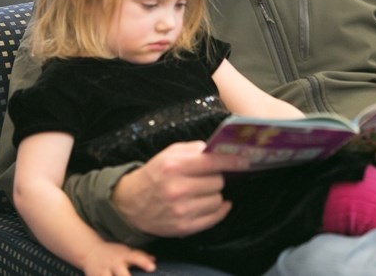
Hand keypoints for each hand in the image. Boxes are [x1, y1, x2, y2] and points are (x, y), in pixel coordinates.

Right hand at [82, 240, 155, 275]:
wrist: (90, 252)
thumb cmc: (113, 252)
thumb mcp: (125, 251)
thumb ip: (140, 256)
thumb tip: (154, 260)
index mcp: (123, 255)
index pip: (135, 257)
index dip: (144, 262)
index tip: (153, 268)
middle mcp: (113, 263)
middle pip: (122, 274)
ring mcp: (103, 272)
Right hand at [111, 140, 248, 236]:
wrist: (130, 203)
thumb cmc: (154, 174)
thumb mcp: (169, 154)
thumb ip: (194, 148)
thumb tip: (218, 148)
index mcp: (174, 167)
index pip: (212, 162)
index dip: (232, 161)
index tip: (245, 161)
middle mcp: (177, 189)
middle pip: (218, 182)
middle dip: (216, 178)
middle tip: (207, 177)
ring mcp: (181, 210)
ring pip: (218, 199)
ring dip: (214, 194)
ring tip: (201, 191)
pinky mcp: (184, 227)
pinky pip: (214, 217)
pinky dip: (218, 210)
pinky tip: (213, 203)